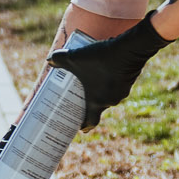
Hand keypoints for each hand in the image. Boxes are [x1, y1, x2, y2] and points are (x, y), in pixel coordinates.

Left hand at [47, 11, 170, 128]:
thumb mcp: (75, 57)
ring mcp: (122, 92)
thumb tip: (49, 60)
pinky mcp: (129, 81)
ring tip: (91, 84)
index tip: (80, 129)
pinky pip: (117, 86)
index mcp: (96, 101)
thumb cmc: (100, 58)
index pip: (91, 121)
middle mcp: (110, 100)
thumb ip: (59, 59)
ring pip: (109, 95)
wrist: (130, 49)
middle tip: (80, 100)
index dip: (85, 126)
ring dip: (101, 92)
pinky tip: (105, 73)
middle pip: (98, 107)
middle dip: (89, 105)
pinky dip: (111, 82)